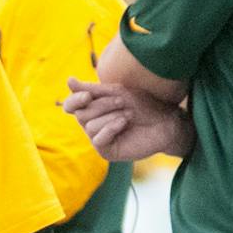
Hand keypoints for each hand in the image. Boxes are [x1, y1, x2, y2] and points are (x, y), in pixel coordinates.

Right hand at [64, 77, 187, 160]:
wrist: (164, 120)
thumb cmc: (143, 104)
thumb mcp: (116, 91)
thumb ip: (92, 88)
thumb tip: (68, 80)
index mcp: (92, 108)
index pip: (71, 105)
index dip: (75, 100)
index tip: (87, 96)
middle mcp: (92, 124)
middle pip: (81, 114)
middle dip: (103, 105)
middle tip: (123, 102)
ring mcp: (98, 138)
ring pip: (90, 126)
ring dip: (111, 116)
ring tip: (129, 115)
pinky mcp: (107, 151)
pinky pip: (98, 139)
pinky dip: (111, 128)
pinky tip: (124, 123)